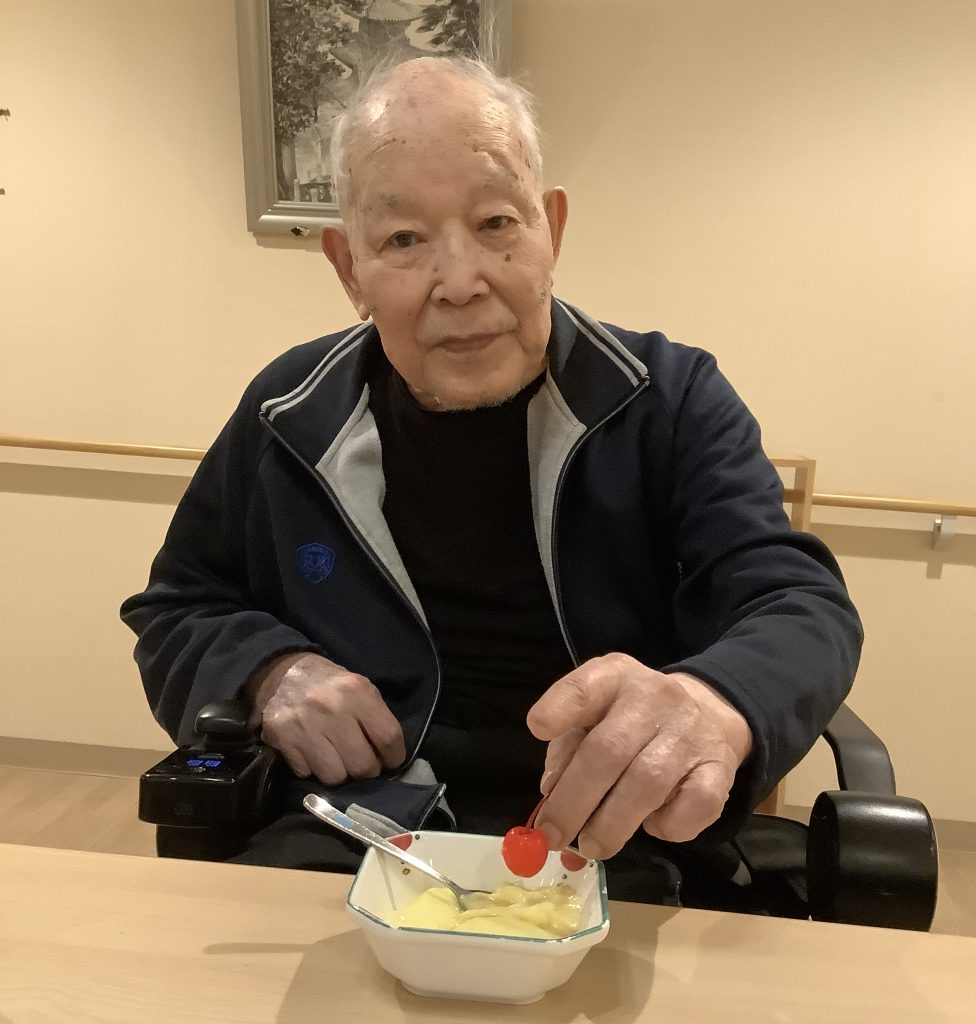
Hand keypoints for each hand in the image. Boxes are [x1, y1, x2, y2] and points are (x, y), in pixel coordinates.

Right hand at [246, 652, 405, 784]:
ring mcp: (305, 726)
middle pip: (363, 765)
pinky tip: (314, 753)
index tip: (391, 761)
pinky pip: (307, 774)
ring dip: (339, 773)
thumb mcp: (360, 688)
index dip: (394, 757)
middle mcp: (332, 708)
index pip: (388, 737)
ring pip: (335, 777)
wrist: (282, 675)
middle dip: (367, 771)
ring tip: (337, 759)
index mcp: (356, 691)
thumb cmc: (330, 686)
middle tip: (363, 763)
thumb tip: (388, 758)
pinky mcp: (283, 740)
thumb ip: (376, 718)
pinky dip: (313, 769)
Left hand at [526, 654, 751, 858]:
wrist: (705, 712)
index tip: (537, 728)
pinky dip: (666, 827)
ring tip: (591, 847)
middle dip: (573, 802)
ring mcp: (690, 732)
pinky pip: (692, 807)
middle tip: (552, 836)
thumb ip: (567, 746)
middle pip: (608, 750)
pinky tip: (650, 826)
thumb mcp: (594, 715)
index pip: (586, 685)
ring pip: (646, 785)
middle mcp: (654, 698)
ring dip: (611, 826)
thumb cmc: (630, 719)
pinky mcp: (720, 768)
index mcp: (614, 677)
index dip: (561, 707)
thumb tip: (552, 792)